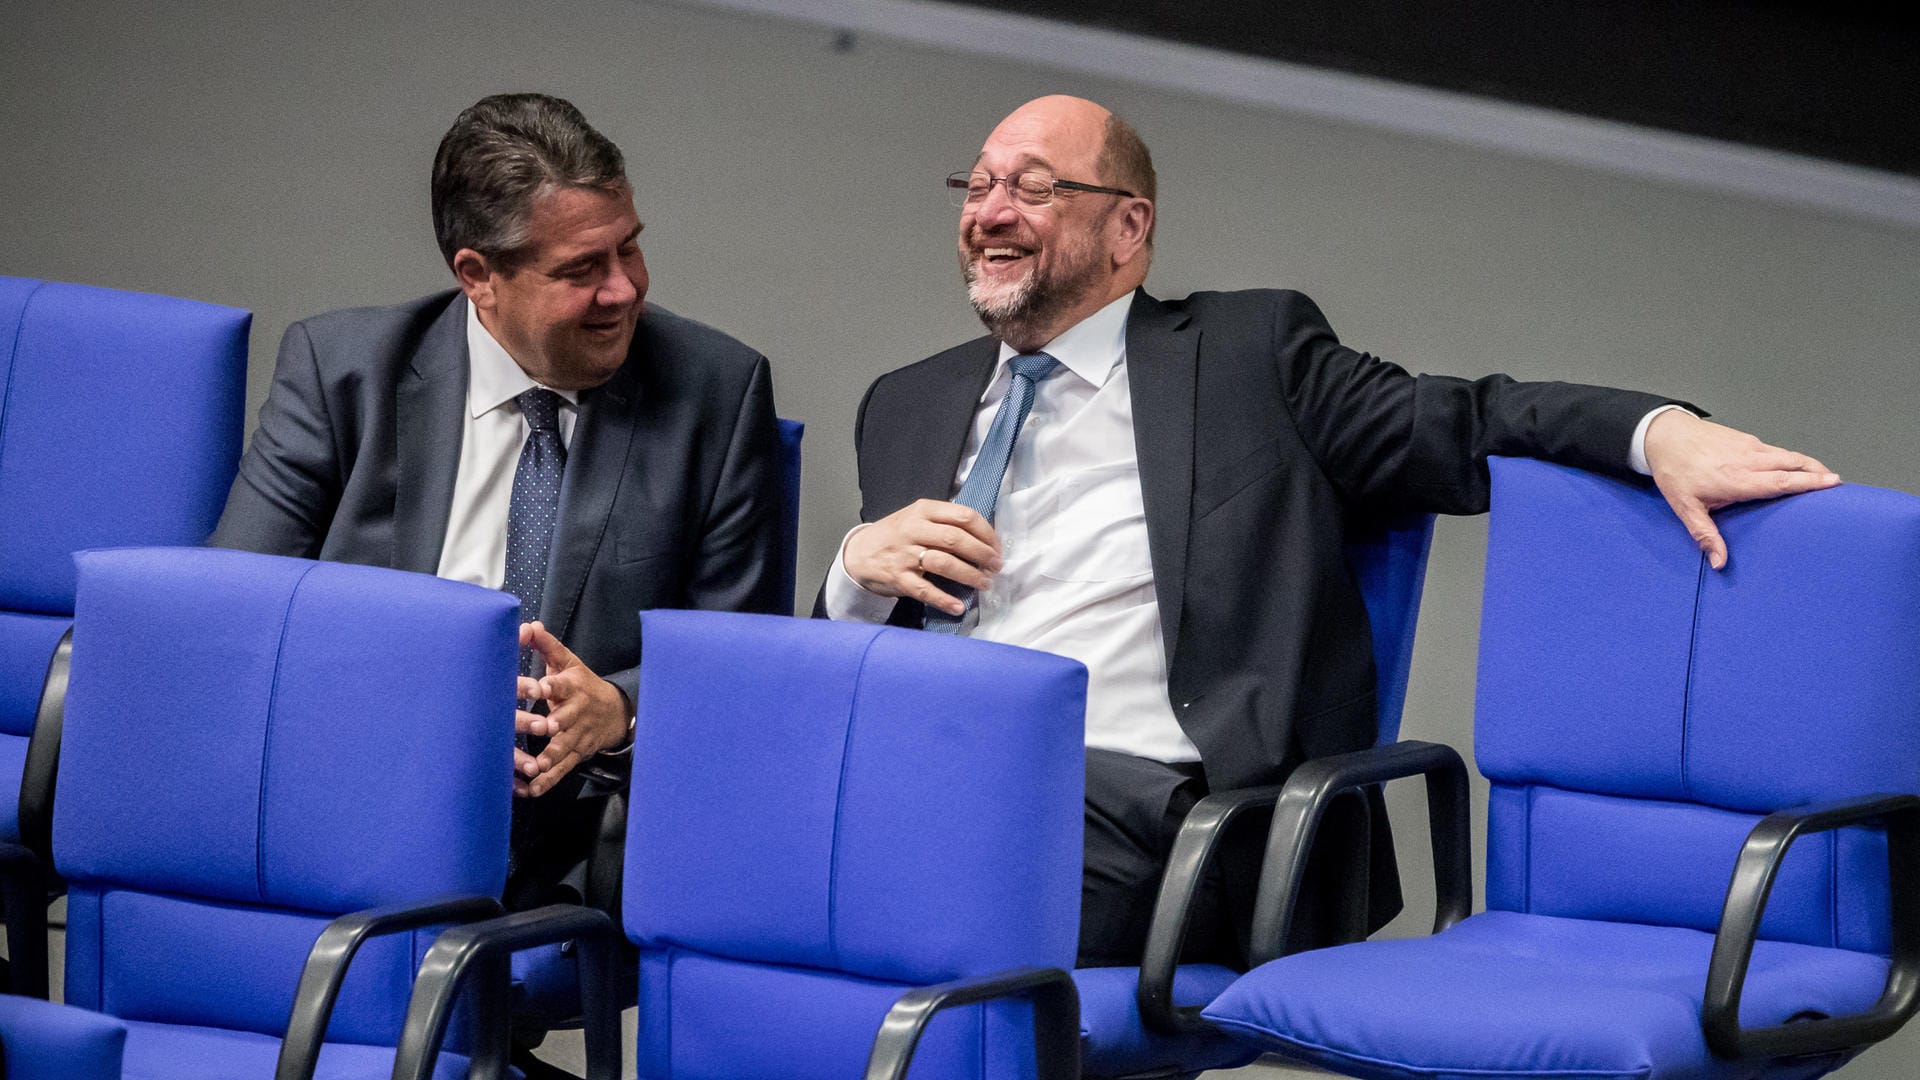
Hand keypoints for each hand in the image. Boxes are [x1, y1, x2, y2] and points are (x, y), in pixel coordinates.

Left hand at [512, 621, 630, 796]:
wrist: (614, 712)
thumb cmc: (581, 684)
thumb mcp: (567, 662)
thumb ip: (546, 645)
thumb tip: (527, 625)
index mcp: (573, 687)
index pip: (562, 684)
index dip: (551, 685)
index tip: (539, 686)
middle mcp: (577, 712)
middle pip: (567, 718)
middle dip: (556, 723)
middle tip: (544, 727)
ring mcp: (577, 735)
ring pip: (565, 747)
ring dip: (550, 757)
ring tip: (534, 767)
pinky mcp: (576, 754)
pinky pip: (562, 770)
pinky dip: (547, 781)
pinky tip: (530, 789)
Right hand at [842, 499, 1001, 615]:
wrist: (859, 553)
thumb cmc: (896, 535)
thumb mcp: (917, 518)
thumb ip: (945, 522)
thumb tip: (984, 539)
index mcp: (923, 510)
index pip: (964, 516)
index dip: (986, 533)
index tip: (997, 547)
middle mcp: (914, 529)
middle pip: (956, 539)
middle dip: (982, 554)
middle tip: (996, 567)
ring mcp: (905, 554)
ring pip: (944, 563)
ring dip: (969, 575)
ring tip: (983, 584)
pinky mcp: (898, 577)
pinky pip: (925, 590)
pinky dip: (944, 599)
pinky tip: (958, 607)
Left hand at [1644, 410, 1838, 569]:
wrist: (1664, 435)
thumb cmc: (1675, 470)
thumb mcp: (1685, 507)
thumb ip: (1705, 535)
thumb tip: (1719, 562)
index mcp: (1737, 479)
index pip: (1780, 481)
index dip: (1808, 482)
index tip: (1831, 483)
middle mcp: (1749, 460)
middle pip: (1792, 464)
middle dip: (1817, 472)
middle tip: (1837, 483)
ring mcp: (1749, 446)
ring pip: (1787, 454)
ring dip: (1808, 464)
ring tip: (1825, 475)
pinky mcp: (1747, 439)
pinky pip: (1776, 449)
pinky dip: (1791, 457)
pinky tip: (1796, 466)